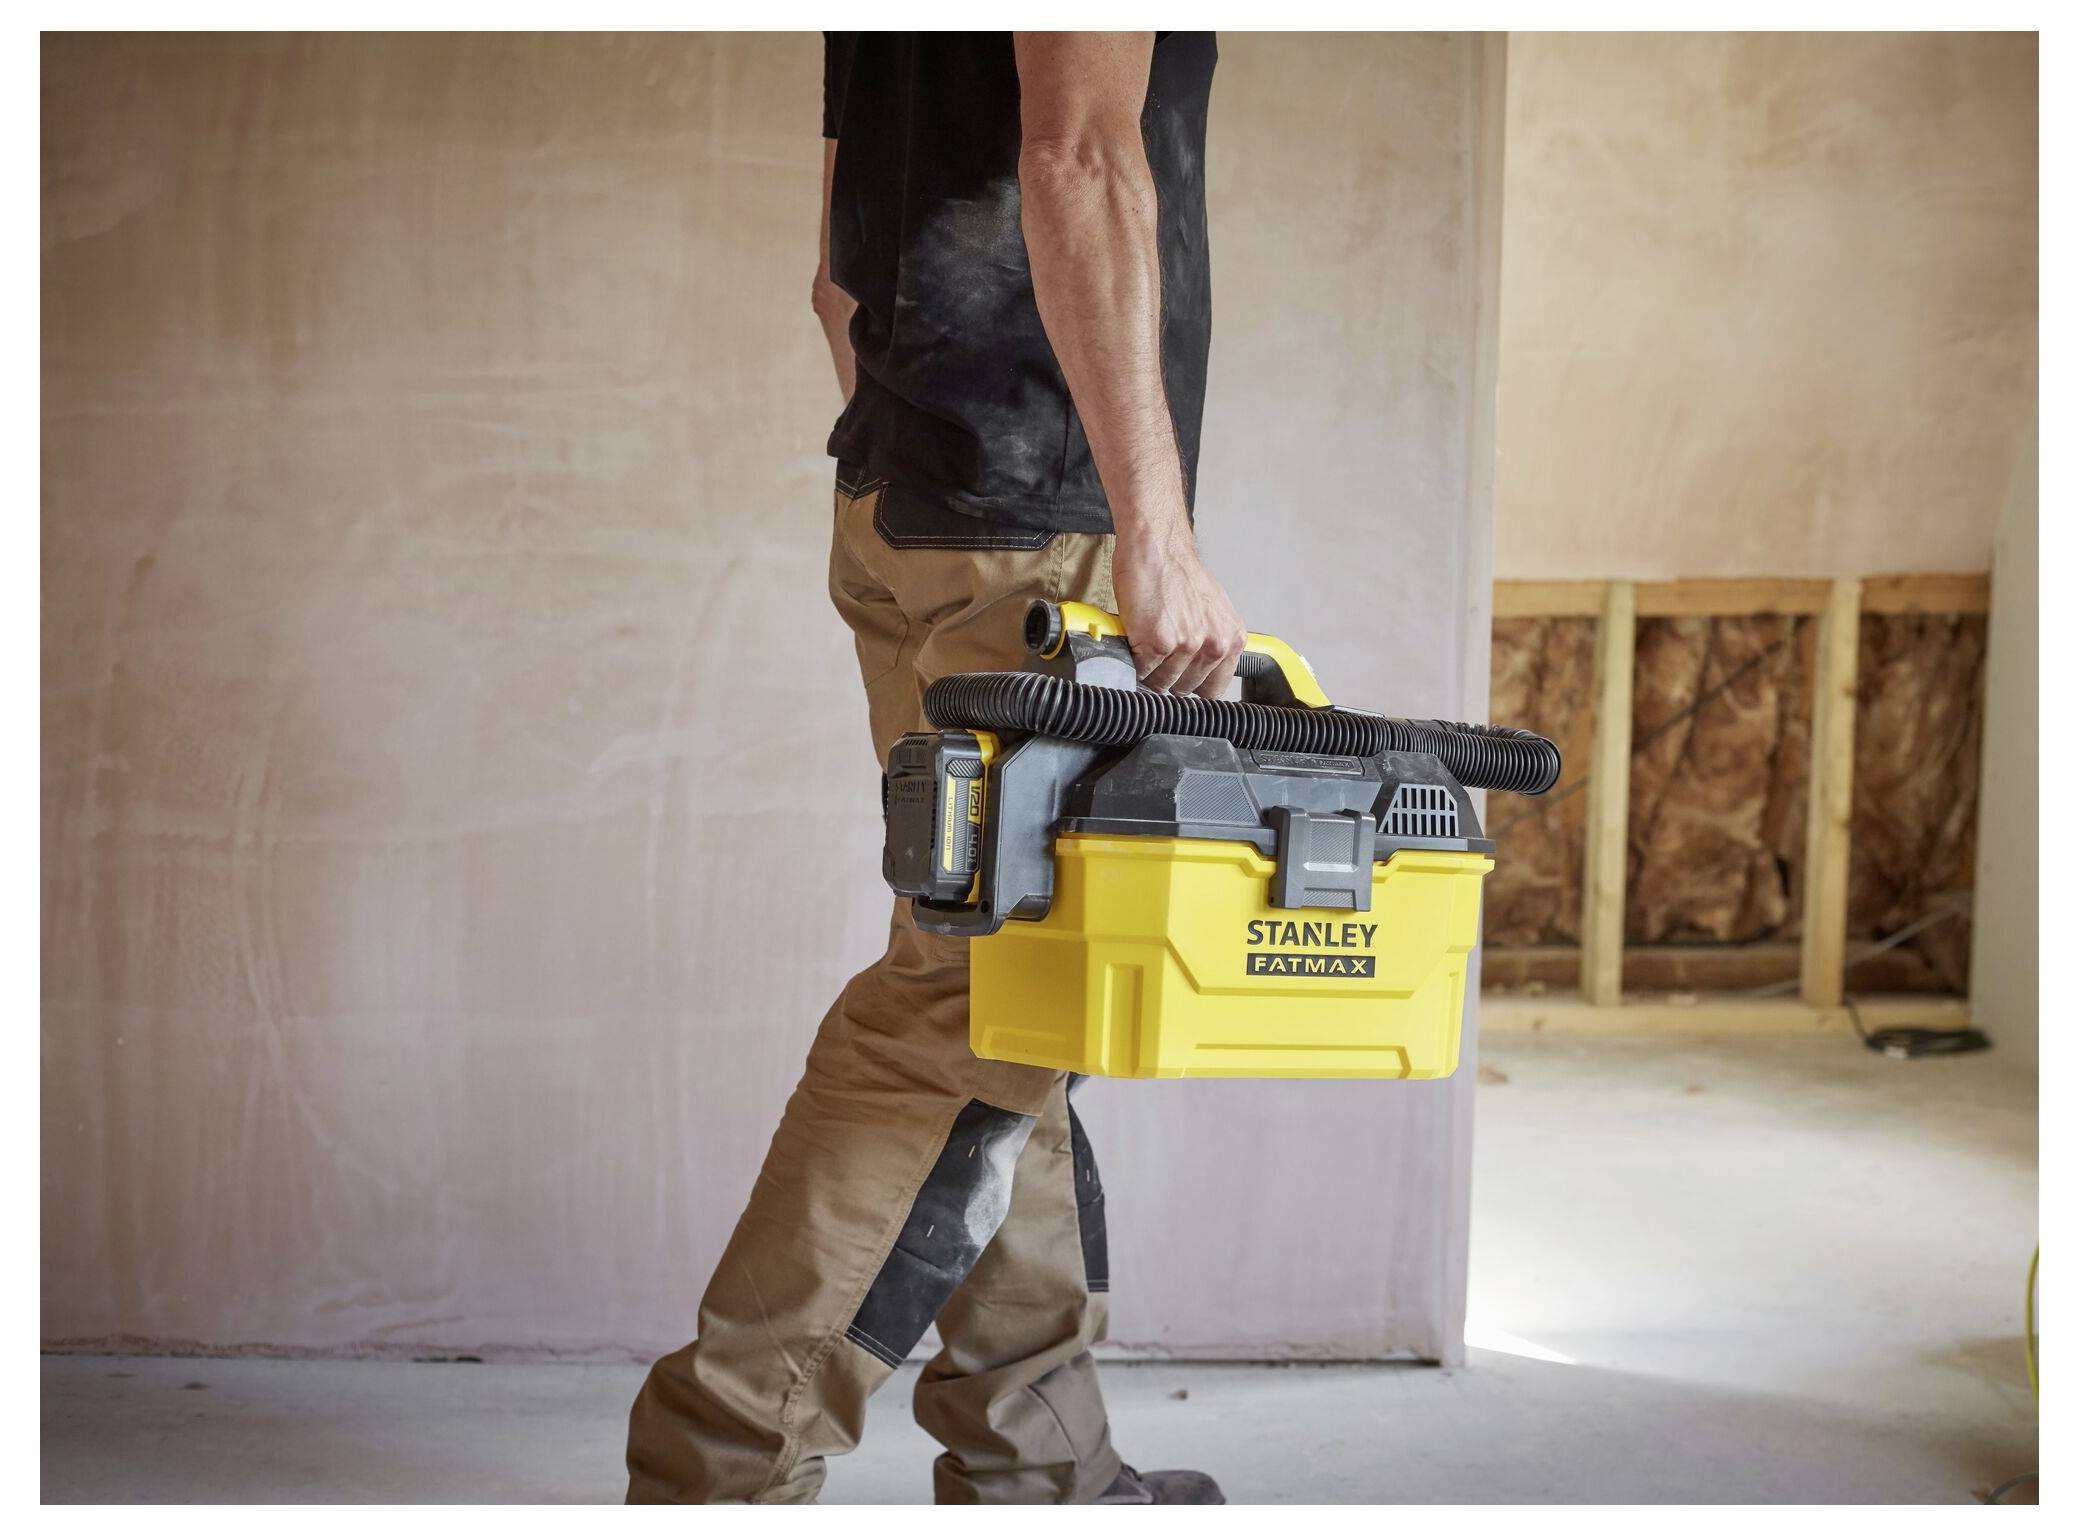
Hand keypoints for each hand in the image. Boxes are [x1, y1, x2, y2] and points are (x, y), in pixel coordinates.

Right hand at [1111, 519, 1247, 696]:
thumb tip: (1196, 673)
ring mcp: (1188, 646)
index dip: (1192, 686)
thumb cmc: (1177, 574)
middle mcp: (1215, 645)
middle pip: (1185, 689)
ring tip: (1146, 643)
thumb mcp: (1210, 612)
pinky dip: (1133, 659)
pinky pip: (1141, 670)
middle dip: (1168, 677)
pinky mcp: (1160, 644)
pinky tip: (1135, 638)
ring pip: (1161, 683)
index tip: (1179, 682)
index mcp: (1232, 640)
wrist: (1156, 547)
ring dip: (1148, 669)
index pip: (1213, 689)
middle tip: (1157, 656)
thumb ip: (1209, 644)